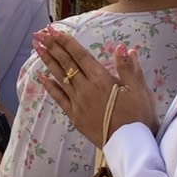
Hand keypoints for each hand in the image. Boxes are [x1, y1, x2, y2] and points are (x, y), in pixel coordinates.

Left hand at [34, 29, 158, 144]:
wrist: (130, 145)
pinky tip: (42, 77)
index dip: (67, 42)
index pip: (80, 56)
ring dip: (48, 61)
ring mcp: (78, 103)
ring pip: (60, 78)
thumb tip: (124, 48)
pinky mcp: (75, 116)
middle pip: (67, 64)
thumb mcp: (140, 90)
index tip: (55, 31)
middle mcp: (86, 89)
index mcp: (101, 80)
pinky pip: (59, 98)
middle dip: (53, 47)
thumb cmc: (139, 116)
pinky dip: (50, 86)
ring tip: (37, 48)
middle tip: (41, 34)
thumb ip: (129, 68)